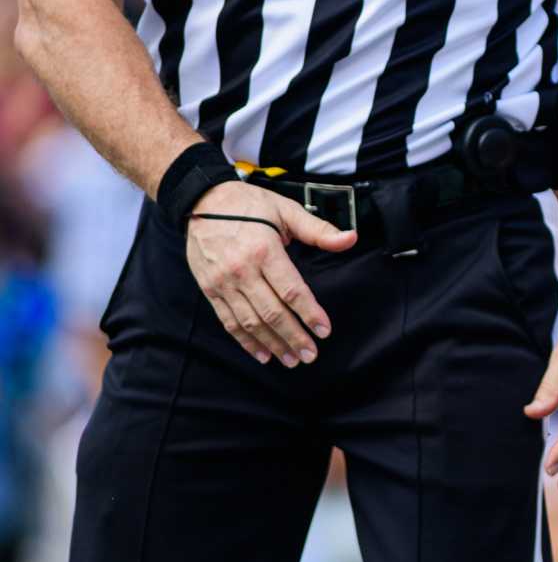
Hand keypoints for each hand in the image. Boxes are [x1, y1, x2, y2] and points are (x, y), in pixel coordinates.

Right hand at [183, 178, 356, 367]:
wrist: (202, 202)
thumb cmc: (250, 204)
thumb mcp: (286, 210)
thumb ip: (319, 229)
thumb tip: (351, 238)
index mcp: (264, 250)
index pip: (291, 290)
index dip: (309, 313)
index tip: (324, 330)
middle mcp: (241, 271)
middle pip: (271, 312)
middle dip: (293, 336)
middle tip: (310, 355)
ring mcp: (222, 283)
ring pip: (249, 322)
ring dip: (272, 344)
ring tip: (290, 360)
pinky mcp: (210, 290)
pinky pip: (228, 321)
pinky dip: (245, 341)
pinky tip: (262, 354)